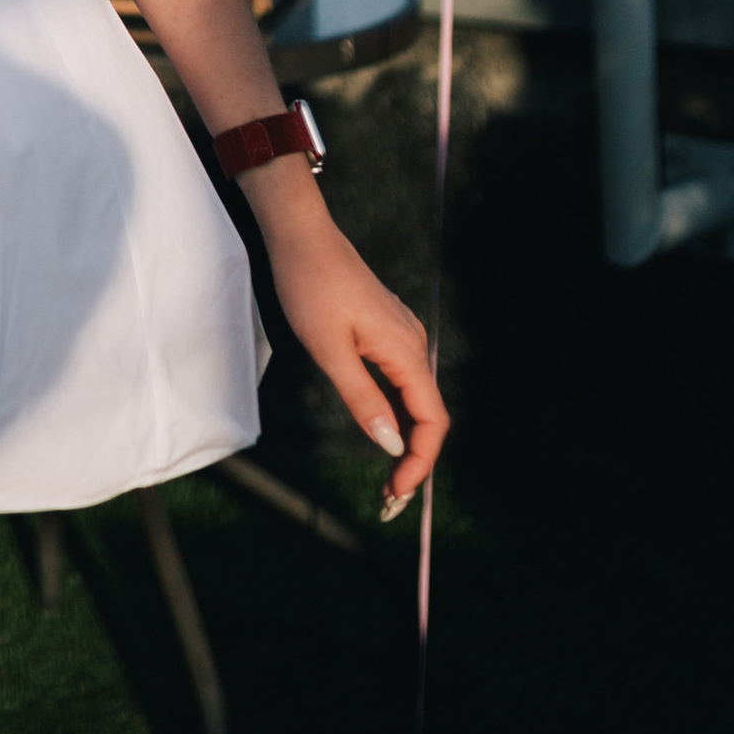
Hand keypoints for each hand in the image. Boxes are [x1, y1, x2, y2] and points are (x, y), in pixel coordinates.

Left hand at [248, 183, 447, 521]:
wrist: (301, 236)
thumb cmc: (311, 287)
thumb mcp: (329, 349)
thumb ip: (363, 399)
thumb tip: (391, 444)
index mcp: (405, 350)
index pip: (432, 420)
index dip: (420, 461)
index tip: (396, 490)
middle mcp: (412, 344)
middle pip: (428, 415)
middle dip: (414, 460)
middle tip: (388, 498)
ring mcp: (401, 336)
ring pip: (415, 400)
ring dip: (406, 440)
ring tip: (386, 477)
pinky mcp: (386, 331)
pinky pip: (401, 382)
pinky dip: (396, 415)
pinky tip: (381, 431)